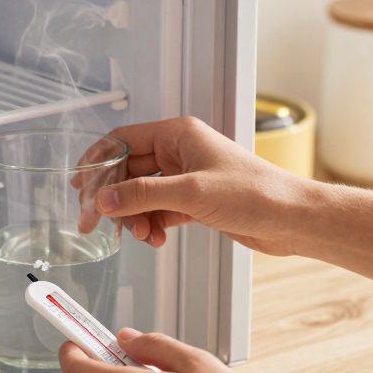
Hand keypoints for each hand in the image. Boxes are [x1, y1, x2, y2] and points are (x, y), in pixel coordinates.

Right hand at [80, 117, 310, 253]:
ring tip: (142, 235)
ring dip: (135, 216)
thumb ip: (143, 195)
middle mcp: (181, 152)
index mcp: (179, 134)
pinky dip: (153, 224)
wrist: (292, 219)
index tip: (81, 186)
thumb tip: (106, 199)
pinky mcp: (196, 201)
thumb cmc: (256, 194)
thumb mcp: (191, 193)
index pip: (123, 140)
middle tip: (98, 222)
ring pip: (143, 194)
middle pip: (129, 170)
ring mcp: (188, 177)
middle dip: (115, 198)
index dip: (98, 162)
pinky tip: (157, 238)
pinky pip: (159, 210)